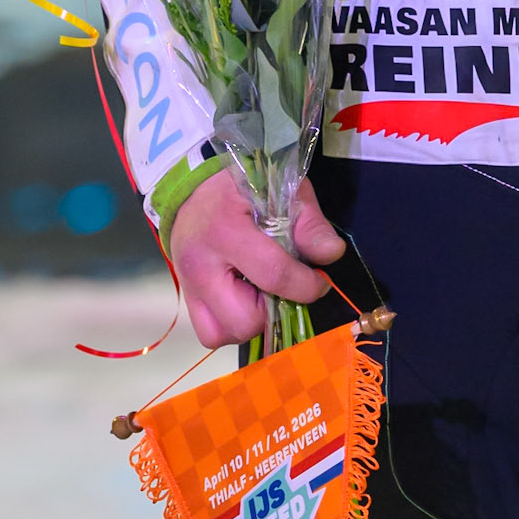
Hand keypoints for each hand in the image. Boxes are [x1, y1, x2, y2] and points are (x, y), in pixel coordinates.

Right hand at [171, 171, 345, 347]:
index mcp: (226, 230)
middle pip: (245, 319)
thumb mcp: (281, 189)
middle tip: (282, 285)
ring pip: (224, 333)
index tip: (320, 281)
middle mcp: (200, 264)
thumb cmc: (243, 185)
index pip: (273, 274)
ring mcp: (188, 284)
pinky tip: (244, 298)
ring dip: (251, 320)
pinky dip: (231, 324)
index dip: (306, 285)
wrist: (194, 187)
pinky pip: (210, 333)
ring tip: (260, 290)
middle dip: (273, 309)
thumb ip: (308, 223)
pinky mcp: (186, 297)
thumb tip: (332, 254)